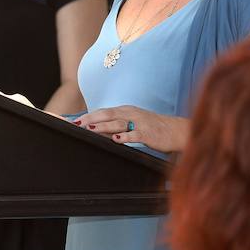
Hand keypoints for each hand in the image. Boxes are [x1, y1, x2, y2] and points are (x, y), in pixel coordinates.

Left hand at [74, 105, 188, 153]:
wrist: (176, 130)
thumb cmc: (152, 128)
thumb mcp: (133, 122)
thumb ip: (117, 124)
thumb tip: (97, 130)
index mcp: (126, 111)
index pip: (103, 112)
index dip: (88, 116)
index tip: (74, 121)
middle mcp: (131, 114)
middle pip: (107, 114)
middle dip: (90, 119)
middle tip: (76, 124)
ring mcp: (139, 123)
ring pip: (118, 123)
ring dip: (103, 126)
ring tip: (90, 129)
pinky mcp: (148, 133)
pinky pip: (135, 134)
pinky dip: (125, 136)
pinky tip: (116, 139)